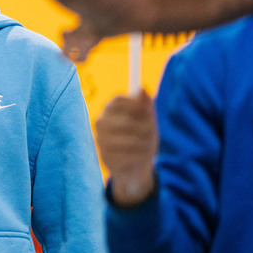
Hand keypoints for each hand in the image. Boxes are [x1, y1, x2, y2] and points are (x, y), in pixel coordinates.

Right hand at [95, 90, 158, 206]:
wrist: (135, 162)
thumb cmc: (141, 135)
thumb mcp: (147, 118)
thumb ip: (145, 104)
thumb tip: (142, 89)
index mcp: (109, 108)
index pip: (118, 101)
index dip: (136, 106)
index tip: (148, 112)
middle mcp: (100, 122)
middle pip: (126, 122)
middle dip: (145, 129)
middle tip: (151, 132)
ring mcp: (100, 139)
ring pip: (130, 141)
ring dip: (144, 144)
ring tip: (147, 146)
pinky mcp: (105, 157)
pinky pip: (129, 156)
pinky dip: (139, 157)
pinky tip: (139, 156)